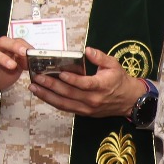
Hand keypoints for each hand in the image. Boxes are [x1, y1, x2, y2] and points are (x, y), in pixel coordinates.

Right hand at [0, 36, 29, 99]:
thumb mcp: (14, 68)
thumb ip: (23, 62)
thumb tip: (34, 60)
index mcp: (4, 49)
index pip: (14, 41)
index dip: (24, 46)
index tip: (33, 53)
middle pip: (2, 42)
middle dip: (14, 46)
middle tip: (24, 53)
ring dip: (2, 59)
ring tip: (12, 66)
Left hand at [29, 45, 147, 117]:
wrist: (129, 101)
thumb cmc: (120, 80)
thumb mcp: (114, 64)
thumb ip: (100, 57)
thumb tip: (87, 50)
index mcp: (102, 86)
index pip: (85, 84)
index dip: (72, 79)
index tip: (60, 73)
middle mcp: (94, 99)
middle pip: (70, 94)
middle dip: (51, 85)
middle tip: (37, 78)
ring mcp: (88, 108)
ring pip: (64, 104)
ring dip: (47, 96)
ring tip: (34, 88)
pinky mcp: (84, 113)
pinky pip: (66, 108)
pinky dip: (53, 102)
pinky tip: (43, 95)